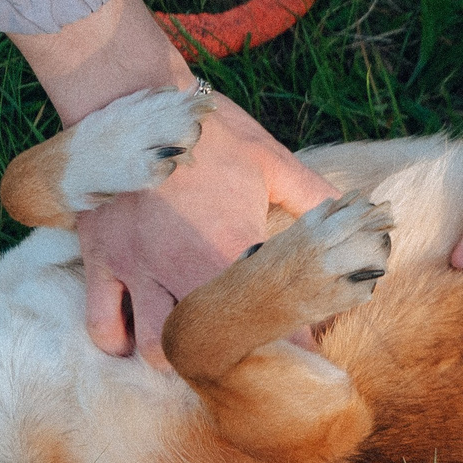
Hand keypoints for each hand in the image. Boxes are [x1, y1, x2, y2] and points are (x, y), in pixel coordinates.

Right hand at [12, 0, 335, 366]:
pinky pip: (101, 322)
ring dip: (177, 359)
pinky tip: (134, 343)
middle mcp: (181, 265)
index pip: (270, 314)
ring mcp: (136, 266)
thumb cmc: (206, 131)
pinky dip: (117, 342)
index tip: (307, 359)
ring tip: (195, 358)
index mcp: (230, 244)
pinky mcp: (101, 259)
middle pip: (211, 347)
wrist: (128, 98)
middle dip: (234, 364)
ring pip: (154, 347)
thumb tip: (361, 216)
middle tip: (249, 363)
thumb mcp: (269, 159)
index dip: (292, 345)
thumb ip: (314, 196)